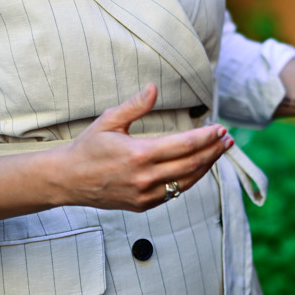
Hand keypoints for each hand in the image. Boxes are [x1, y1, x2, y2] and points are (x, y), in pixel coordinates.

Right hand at [59, 84, 233, 211]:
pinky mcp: (143, 205)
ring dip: (207, 166)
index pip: (184, 145)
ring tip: (219, 152)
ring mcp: (145, 195)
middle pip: (192, 164)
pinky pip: (174, 193)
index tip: (220, 129)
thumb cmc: (87, 147)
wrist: (67, 180)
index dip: (206, 137)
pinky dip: (189, 180)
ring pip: (187, 182)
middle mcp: (145, 177)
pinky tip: (198, 168)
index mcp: (139, 154)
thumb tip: (154, 88)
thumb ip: (135, 105)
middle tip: (228, 139)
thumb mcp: (109, 120)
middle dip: (213, 151)